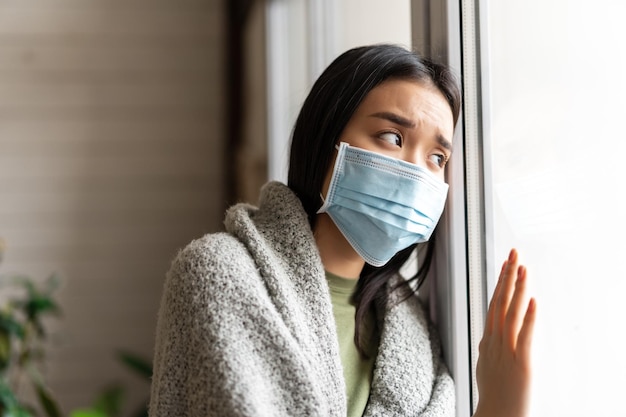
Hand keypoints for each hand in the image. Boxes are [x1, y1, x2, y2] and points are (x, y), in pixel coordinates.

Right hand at [474, 249, 536, 416]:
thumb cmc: (494, 396)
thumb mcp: (486, 365)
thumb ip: (488, 347)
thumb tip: (487, 333)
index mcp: (488, 341)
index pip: (494, 305)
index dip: (500, 283)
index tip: (506, 264)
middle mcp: (495, 342)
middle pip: (500, 303)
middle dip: (508, 277)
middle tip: (514, 253)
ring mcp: (507, 352)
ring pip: (511, 314)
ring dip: (518, 289)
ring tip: (523, 268)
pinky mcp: (522, 364)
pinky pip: (526, 336)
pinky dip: (530, 318)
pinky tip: (534, 301)